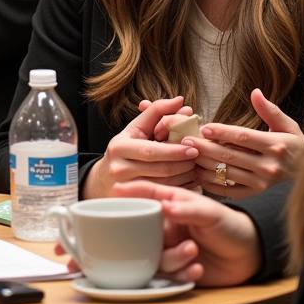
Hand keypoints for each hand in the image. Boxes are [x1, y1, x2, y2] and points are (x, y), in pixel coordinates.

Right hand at [83, 97, 199, 197]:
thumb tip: (180, 100)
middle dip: (183, 163)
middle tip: (198, 158)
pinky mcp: (134, 202)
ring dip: (184, 177)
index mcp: (119, 147)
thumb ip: (157, 112)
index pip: (151, 150)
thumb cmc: (126, 149)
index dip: (174, 150)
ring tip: (196, 168)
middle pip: (160, 169)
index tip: (193, 147)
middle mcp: (119, 169)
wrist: (105, 179)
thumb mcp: (136, 129)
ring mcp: (126, 188)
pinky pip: (163, 196)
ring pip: (164, 185)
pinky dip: (179, 189)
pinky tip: (188, 182)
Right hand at [113, 181, 262, 285]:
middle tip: (170, 237)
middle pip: (141, 230)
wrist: (250, 254)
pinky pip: (168, 276)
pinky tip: (198, 269)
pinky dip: (182, 274)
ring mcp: (170, 247)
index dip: (130, 190)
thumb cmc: (230, 225)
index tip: (115, 189)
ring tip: (193, 252)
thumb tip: (163, 206)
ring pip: (154, 257)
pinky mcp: (177, 269)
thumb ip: (187, 209)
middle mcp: (166, 226)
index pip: (146, 194)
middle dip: (149, 237)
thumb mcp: (211, 212)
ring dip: (173, 257)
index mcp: (171, 204)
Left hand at [182, 89, 303, 197]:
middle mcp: (269, 166)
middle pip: (231, 156)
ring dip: (205, 164)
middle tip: (186, 140)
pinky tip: (198, 173)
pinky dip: (212, 183)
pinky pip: (229, 190)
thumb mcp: (288, 125)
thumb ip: (270, 110)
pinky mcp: (255, 194)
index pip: (243, 137)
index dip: (222, 132)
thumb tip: (255, 92)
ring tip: (188, 154)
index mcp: (276, 145)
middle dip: (206, 148)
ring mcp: (262, 183)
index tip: (204, 127)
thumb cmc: (294, 145)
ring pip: (227, 173)